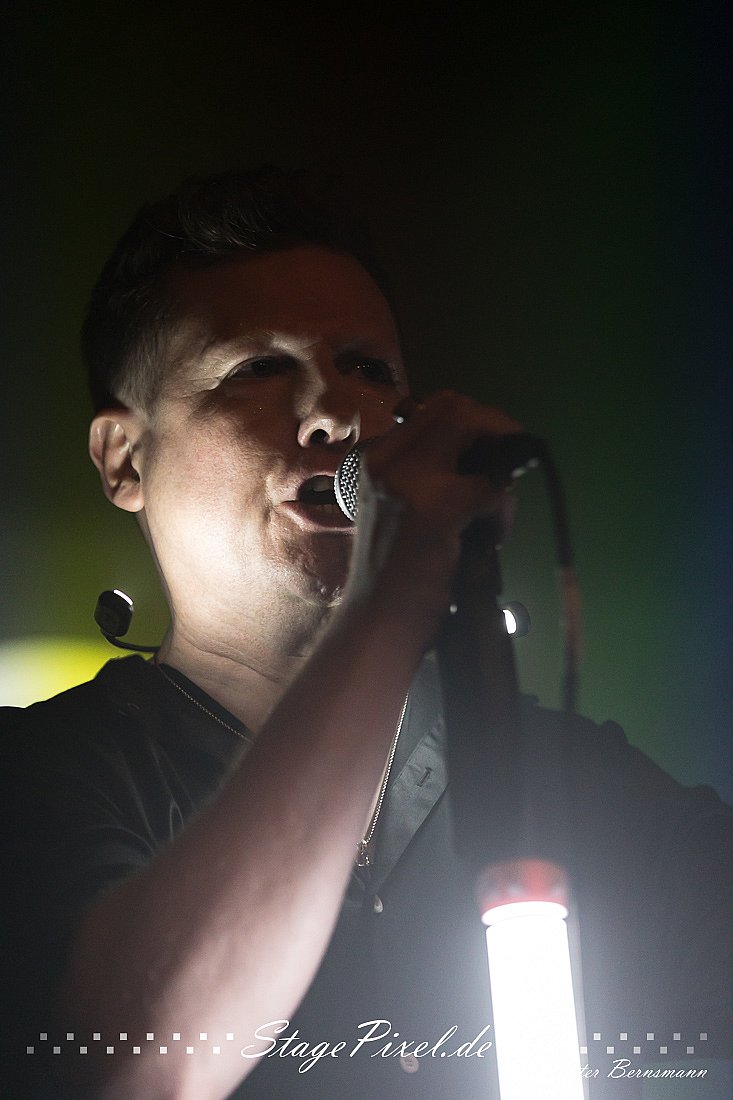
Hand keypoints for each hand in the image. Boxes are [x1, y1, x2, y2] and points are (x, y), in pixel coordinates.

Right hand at [343, 390, 521, 635]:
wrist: (375, 624)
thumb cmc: (393, 576)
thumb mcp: (402, 512)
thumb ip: (431, 479)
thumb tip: (488, 459)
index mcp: (376, 460)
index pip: (434, 408)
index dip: (476, 420)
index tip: (496, 449)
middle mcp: (386, 461)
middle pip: (455, 408)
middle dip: (497, 429)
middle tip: (513, 466)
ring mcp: (407, 483)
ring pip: (473, 434)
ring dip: (500, 471)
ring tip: (497, 515)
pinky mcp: (434, 512)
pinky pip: (490, 489)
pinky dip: (502, 511)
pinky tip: (491, 539)